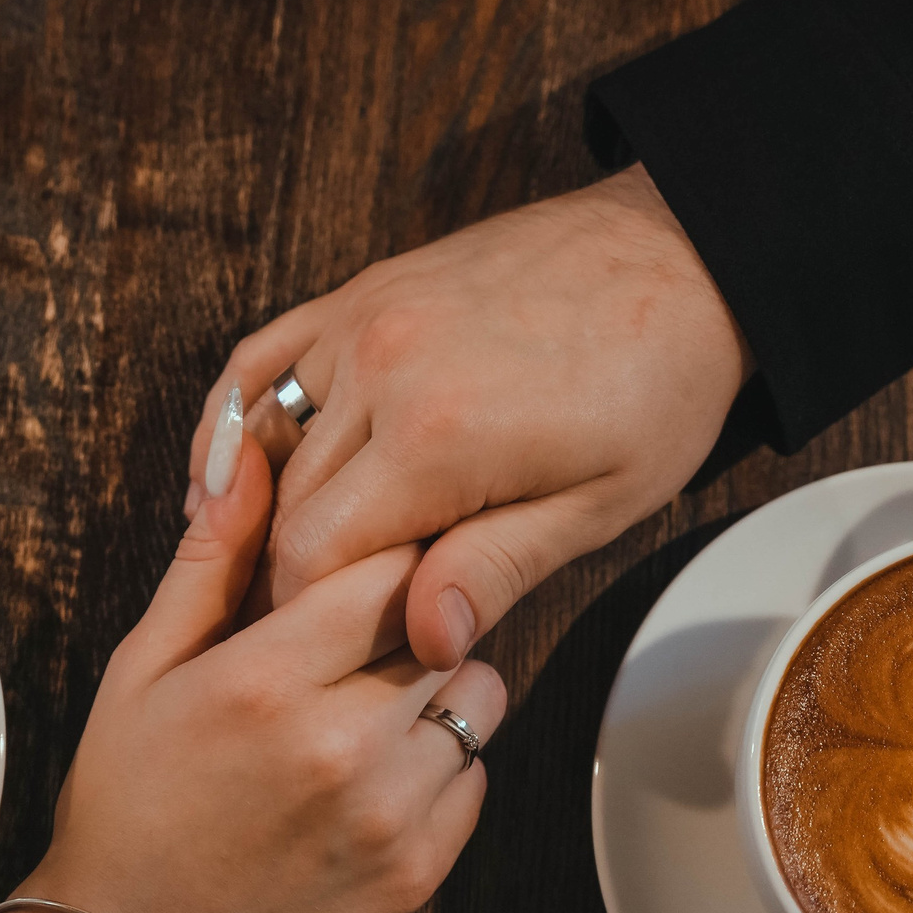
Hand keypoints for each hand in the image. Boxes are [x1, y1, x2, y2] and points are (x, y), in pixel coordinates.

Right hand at [24, 425, 507, 912]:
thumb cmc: (130, 801)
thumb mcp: (143, 668)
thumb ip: (210, 561)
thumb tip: (246, 457)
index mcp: (265, 681)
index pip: (388, 566)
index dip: (385, 554)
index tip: (370, 560)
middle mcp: (340, 745)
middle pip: (442, 626)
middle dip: (414, 618)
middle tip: (365, 637)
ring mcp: (387, 815)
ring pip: (476, 699)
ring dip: (436, 691)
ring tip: (367, 710)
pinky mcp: (417, 872)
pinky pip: (476, 778)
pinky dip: (441, 766)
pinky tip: (373, 776)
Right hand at [187, 163, 751, 669]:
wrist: (679, 255)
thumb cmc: (656, 386)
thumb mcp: (599, 504)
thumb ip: (496, 571)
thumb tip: (424, 644)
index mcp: (438, 437)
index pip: (314, 558)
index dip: (311, 620)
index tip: (334, 657)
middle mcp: (379, 369)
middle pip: (281, 506)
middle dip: (290, 576)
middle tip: (312, 632)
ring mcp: (361, 320)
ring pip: (261, 439)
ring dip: (263, 509)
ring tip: (277, 570)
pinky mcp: (361, 293)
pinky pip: (260, 359)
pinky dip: (234, 421)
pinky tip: (234, 477)